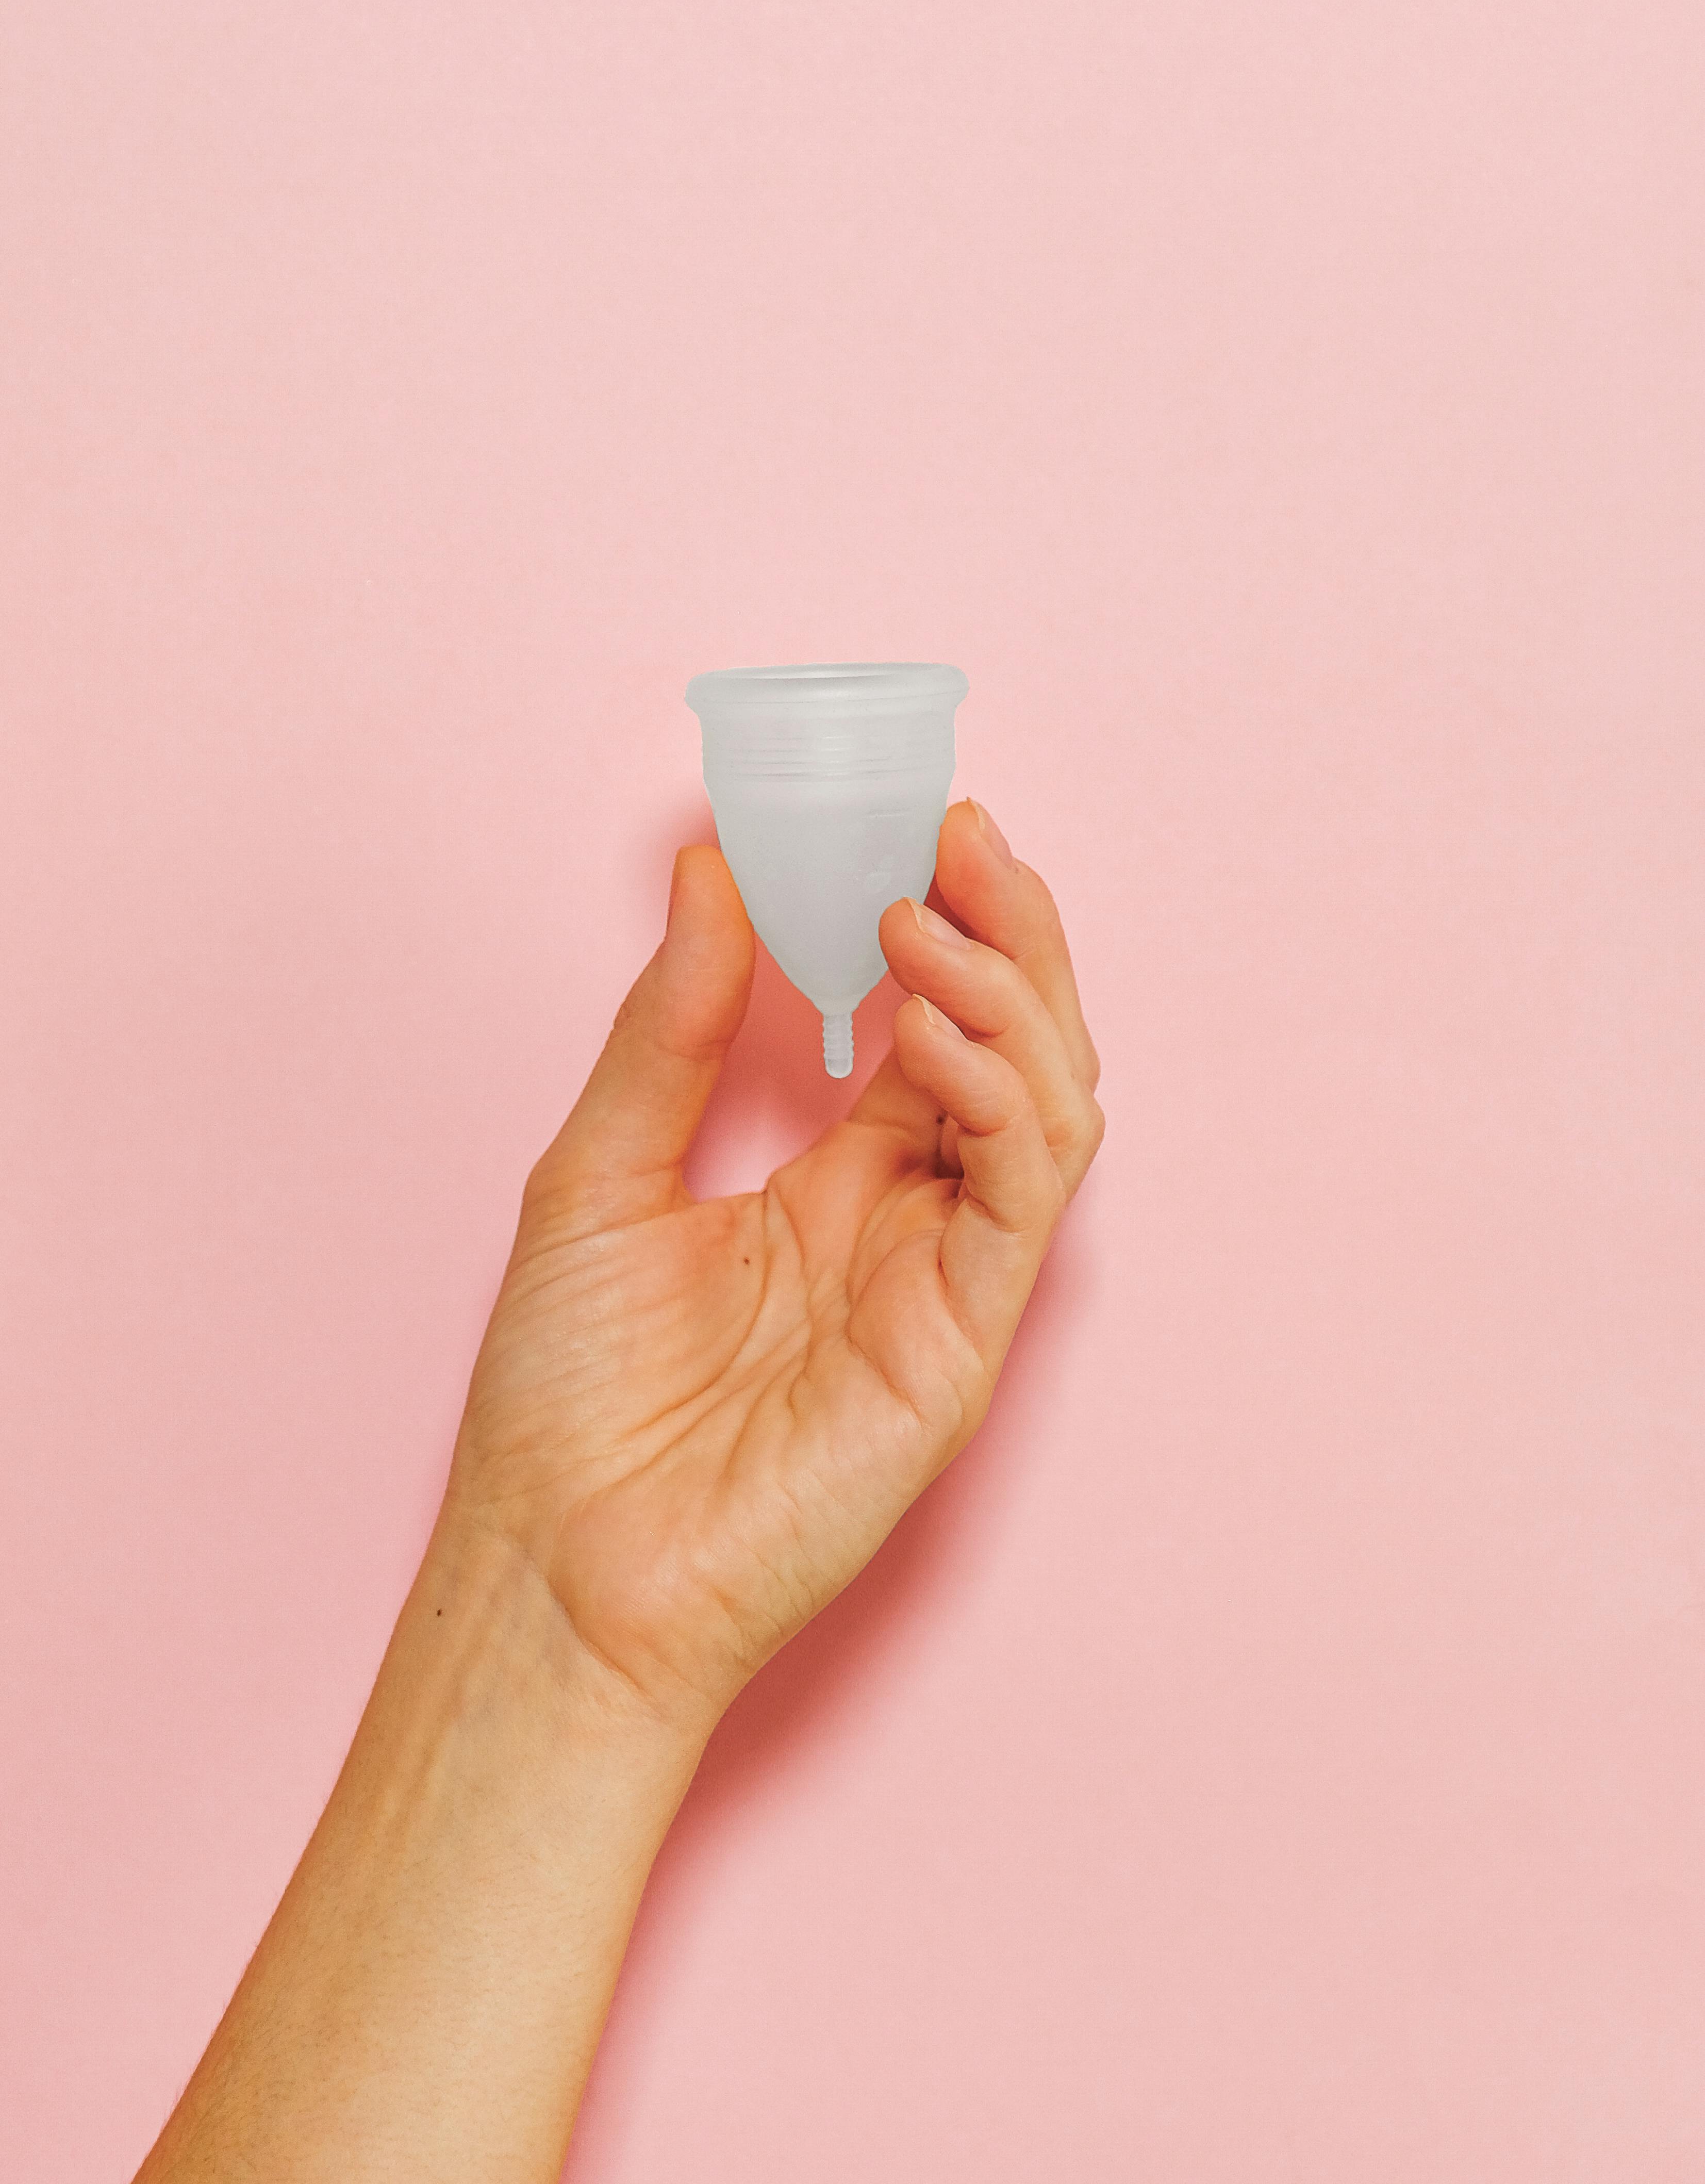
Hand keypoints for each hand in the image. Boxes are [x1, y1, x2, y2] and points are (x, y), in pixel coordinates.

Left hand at [447, 798, 1104, 1741]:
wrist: (557, 1566)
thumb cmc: (567, 1395)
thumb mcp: (600, 1169)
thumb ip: (672, 1026)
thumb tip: (705, 869)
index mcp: (838, 1181)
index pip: (937, 1026)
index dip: (948, 926)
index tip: (921, 825)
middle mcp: (910, 1220)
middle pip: (1018, 1050)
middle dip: (1011, 936)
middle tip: (963, 837)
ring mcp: (944, 1281)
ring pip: (1050, 1109)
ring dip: (1012, 1000)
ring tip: (931, 922)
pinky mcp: (960, 1345)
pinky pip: (1019, 1200)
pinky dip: (999, 1102)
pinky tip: (930, 1037)